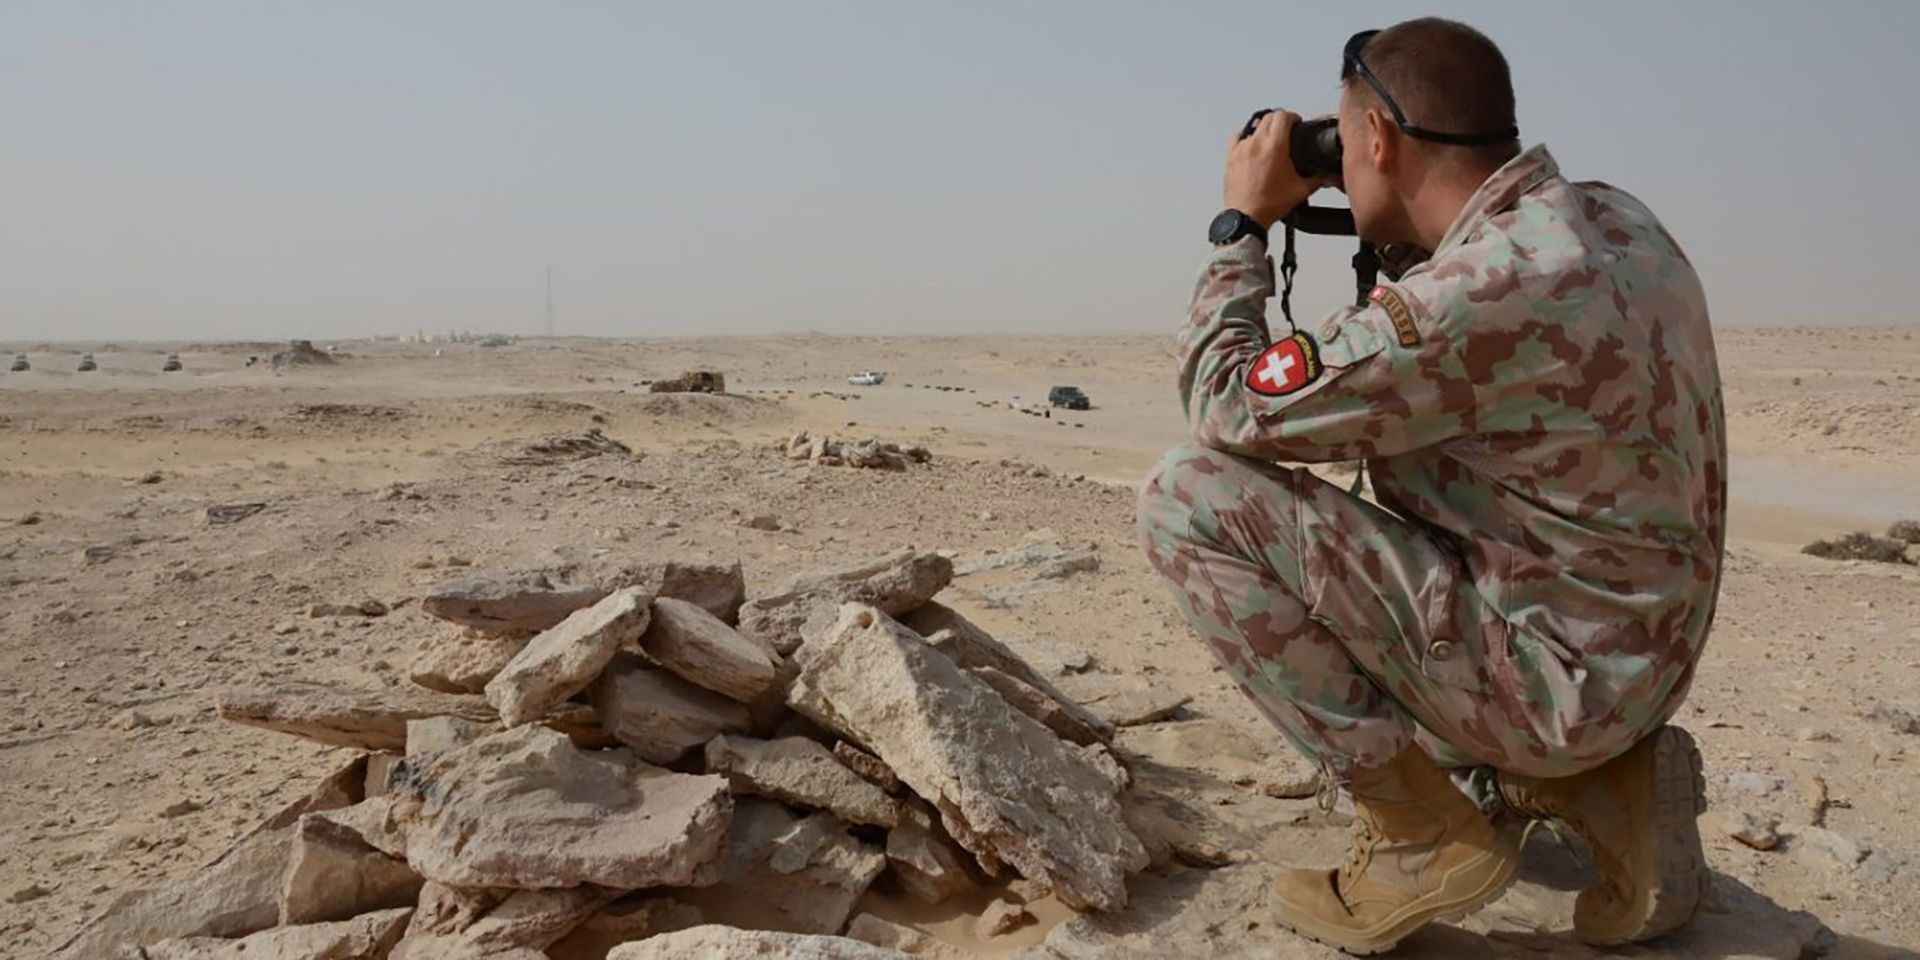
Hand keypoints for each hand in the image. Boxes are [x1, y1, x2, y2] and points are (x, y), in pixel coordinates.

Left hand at [1224, 110, 1327, 227]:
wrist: (1247, 217)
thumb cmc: (1268, 205)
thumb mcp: (1301, 190)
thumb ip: (1318, 179)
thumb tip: (1328, 175)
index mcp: (1274, 146)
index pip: (1283, 116)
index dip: (1293, 116)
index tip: (1297, 123)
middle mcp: (1256, 144)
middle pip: (1269, 117)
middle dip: (1280, 120)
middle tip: (1287, 130)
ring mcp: (1241, 149)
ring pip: (1253, 126)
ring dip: (1264, 128)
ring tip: (1271, 138)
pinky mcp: (1231, 157)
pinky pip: (1237, 137)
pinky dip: (1246, 136)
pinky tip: (1252, 143)